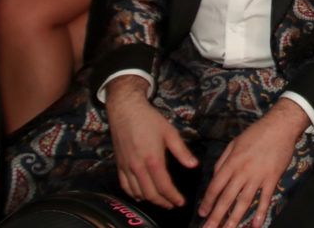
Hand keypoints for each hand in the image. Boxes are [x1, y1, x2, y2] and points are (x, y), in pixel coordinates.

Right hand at [107, 75, 198, 209]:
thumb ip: (182, 151)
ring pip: (137, 192)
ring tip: (161, 201)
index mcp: (153, 159)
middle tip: (173, 205)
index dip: (173, 197)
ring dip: (150, 200)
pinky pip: (125, 186)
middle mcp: (138, 166)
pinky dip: (133, 194)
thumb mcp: (170, 132)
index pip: (164, 186)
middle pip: (151, 193)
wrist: (125, 110)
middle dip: (163, 202)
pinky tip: (140, 195)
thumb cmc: (149, 119)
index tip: (181, 202)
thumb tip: (194, 165)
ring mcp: (127, 167)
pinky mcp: (119, 164)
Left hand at [198, 98, 309, 227]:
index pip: (215, 186)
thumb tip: (215, 176)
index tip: (202, 214)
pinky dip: (260, 213)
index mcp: (231, 162)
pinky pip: (265, 199)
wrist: (280, 126)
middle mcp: (242, 172)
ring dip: (234, 219)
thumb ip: (223, 160)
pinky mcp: (272, 179)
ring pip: (243, 202)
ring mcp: (258, 177)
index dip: (208, 201)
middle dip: (216, 216)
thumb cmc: (256, 133)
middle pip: (226, 198)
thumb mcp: (234, 143)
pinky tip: (255, 225)